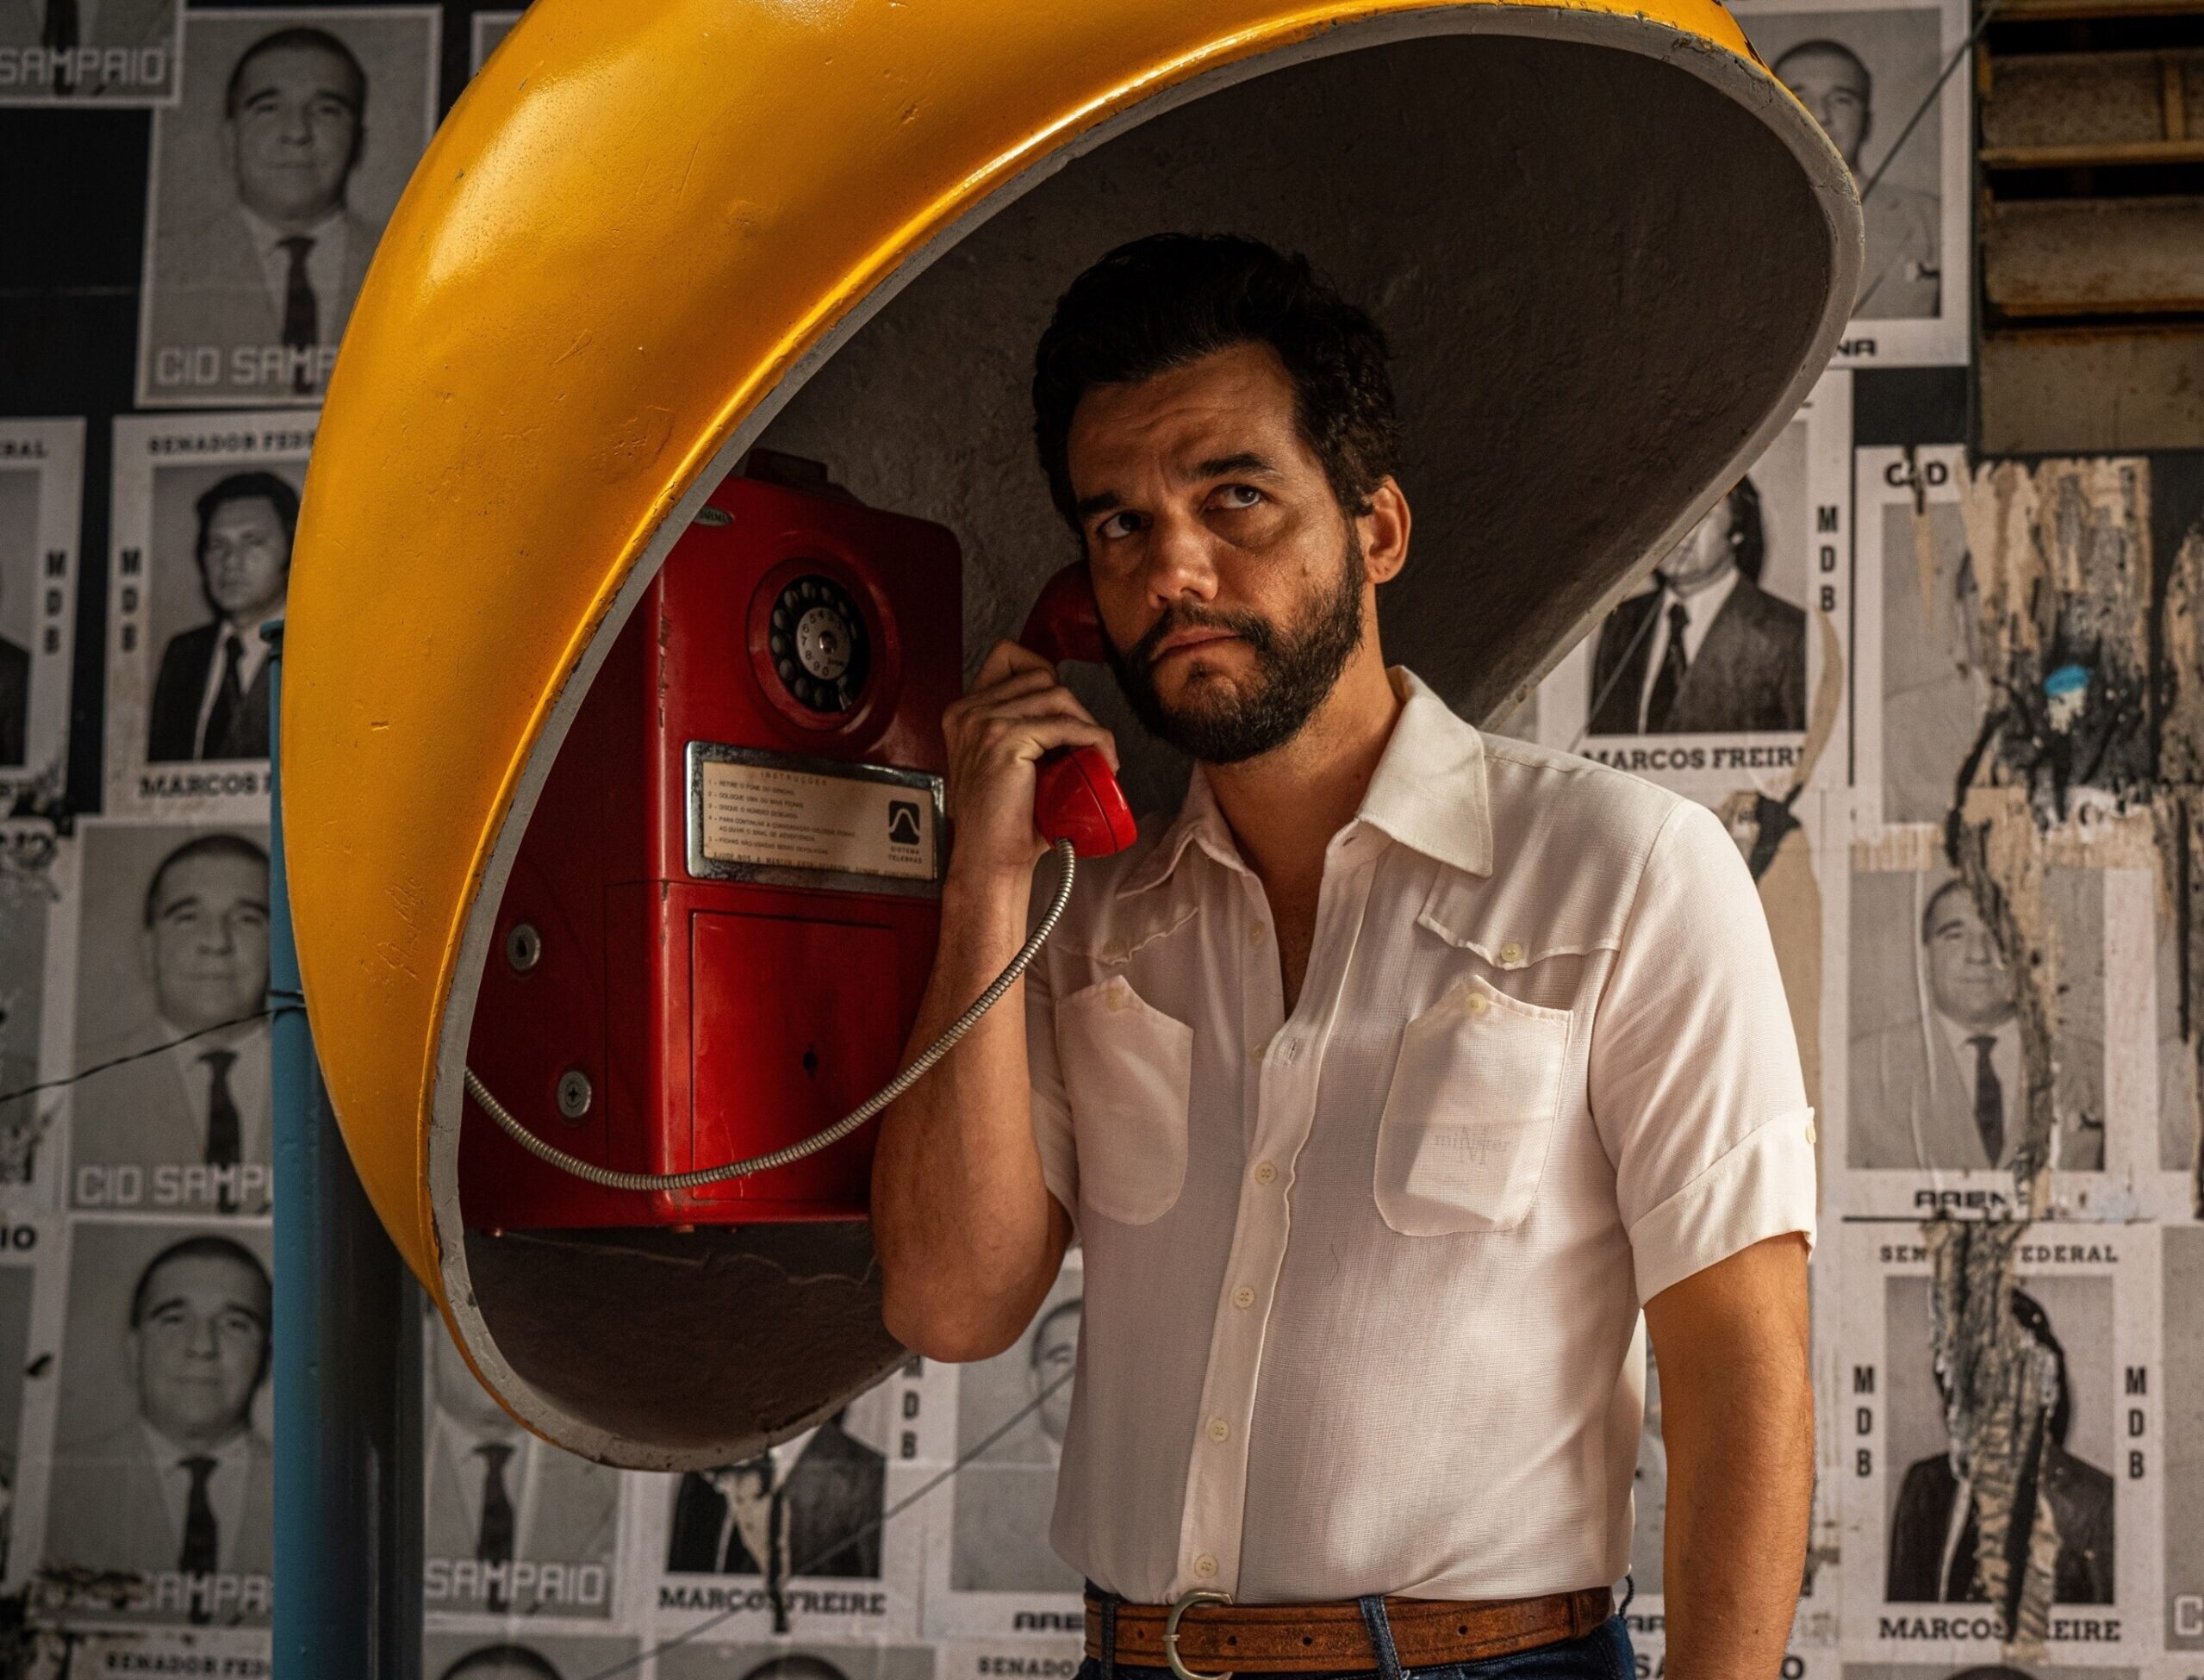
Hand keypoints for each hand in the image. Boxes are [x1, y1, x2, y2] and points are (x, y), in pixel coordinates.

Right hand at [942, 640, 1119, 885]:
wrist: (990, 861)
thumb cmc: (1004, 823)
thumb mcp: (1004, 763)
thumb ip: (1019, 731)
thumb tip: (1069, 716)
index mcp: (963, 712)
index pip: (1007, 655)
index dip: (1043, 672)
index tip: (1064, 707)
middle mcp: (968, 711)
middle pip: (1040, 674)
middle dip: (1073, 705)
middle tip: (1086, 743)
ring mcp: (984, 723)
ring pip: (1057, 695)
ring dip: (1087, 724)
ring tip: (1097, 756)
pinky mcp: (1006, 740)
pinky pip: (1066, 725)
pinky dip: (1094, 740)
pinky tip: (1102, 761)